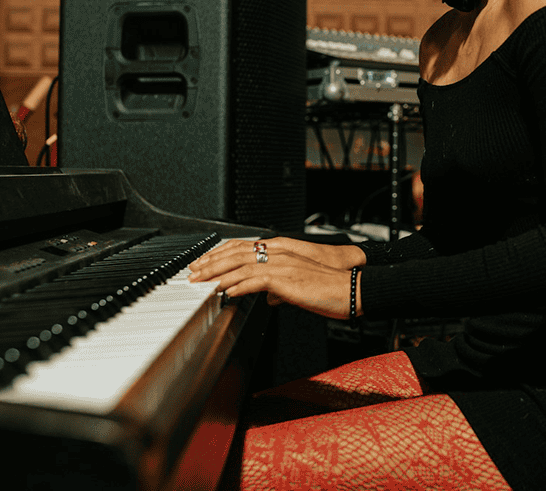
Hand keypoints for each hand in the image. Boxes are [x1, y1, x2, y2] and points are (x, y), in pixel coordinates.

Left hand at [189, 238, 364, 319]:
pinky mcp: (287, 278)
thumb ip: (282, 289)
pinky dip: (238, 285)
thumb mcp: (300, 287)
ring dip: (218, 274)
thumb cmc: (330, 289)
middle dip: (211, 262)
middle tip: (193, 272)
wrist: (352, 289)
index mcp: (282, 252)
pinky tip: (225, 291)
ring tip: (201, 282)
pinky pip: (256, 280)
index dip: (220, 255)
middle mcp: (280, 254)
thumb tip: (269, 297)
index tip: (204, 264)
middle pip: (237, 253)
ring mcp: (283, 264)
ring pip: (241, 264)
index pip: (244, 248)